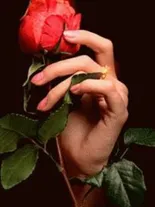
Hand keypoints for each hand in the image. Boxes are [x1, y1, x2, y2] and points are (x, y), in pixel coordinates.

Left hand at [31, 30, 127, 176]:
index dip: (85, 37)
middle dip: (59, 67)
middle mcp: (111, 84)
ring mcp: (117, 97)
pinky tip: (75, 91)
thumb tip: (50, 66)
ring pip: (92, 72)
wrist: (78, 158)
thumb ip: (65, 81)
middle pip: (89, 59)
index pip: (98, 49)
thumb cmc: (72, 132)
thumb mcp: (65, 100)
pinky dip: (90, 85)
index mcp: (100, 80)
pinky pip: (108, 88)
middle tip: (38, 80)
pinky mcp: (119, 111)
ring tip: (48, 101)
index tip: (63, 36)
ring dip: (64, 84)